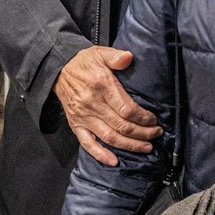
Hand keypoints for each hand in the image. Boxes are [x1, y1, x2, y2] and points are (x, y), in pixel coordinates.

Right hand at [56, 46, 158, 165]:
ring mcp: (83, 117)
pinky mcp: (76, 124)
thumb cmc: (83, 62)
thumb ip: (115, 56)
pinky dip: (100, 154)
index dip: (143, 118)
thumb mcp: (100, 53)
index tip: (154, 120)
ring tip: (146, 147)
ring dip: (129, 145)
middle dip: (142, 133)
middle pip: (121, 126)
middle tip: (156, 134)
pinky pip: (87, 143)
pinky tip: (114, 161)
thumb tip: (128, 57)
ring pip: (109, 137)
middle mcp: (92, 104)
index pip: (127, 109)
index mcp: (101, 85)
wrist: (58, 69)